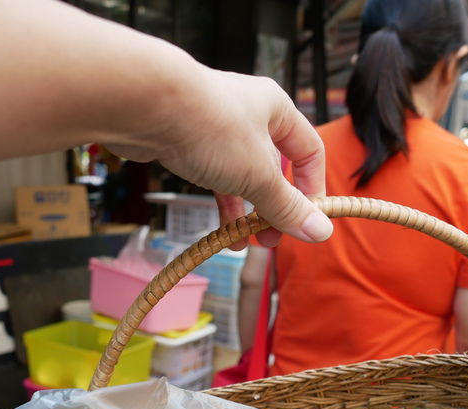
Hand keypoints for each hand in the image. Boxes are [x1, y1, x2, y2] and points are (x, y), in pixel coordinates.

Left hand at [105, 68, 330, 247]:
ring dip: (245, 212)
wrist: (145, 105)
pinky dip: (221, 203)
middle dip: (273, 207)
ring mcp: (217, 128)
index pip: (309, 150)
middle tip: (271, 239)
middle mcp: (249, 114)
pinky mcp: (188, 140)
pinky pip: (213, 176)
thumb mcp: (258, 175)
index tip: (308, 220)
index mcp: (276, 109)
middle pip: (273, 167)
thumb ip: (287, 206)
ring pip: (241, 175)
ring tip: (242, 243)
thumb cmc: (210, 127)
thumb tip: (321, 232)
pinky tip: (221, 231)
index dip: (312, 187)